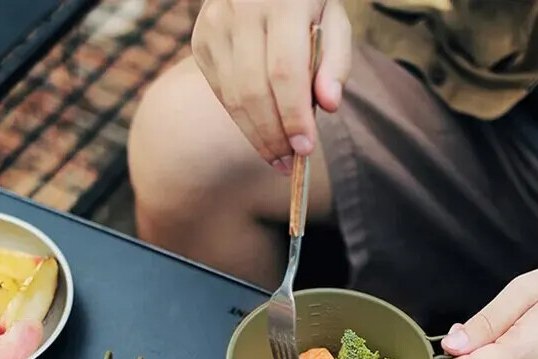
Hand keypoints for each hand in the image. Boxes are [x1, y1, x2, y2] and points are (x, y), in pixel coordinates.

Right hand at [191, 0, 351, 172]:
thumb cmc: (305, 0)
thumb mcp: (333, 17)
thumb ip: (337, 60)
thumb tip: (330, 105)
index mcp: (281, 0)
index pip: (284, 71)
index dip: (294, 115)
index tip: (305, 148)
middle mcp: (241, 10)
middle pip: (254, 91)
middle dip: (273, 134)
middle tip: (290, 163)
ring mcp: (215, 27)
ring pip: (233, 98)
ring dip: (257, 137)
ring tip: (278, 159)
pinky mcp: (201, 42)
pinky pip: (222, 95)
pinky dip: (243, 121)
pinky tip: (262, 136)